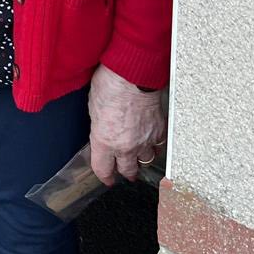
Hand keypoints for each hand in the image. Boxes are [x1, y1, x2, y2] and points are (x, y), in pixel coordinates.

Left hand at [87, 63, 166, 182]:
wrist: (134, 75)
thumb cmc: (110, 85)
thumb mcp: (93, 108)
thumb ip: (99, 127)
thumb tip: (103, 131)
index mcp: (104, 141)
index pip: (104, 169)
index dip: (105, 176)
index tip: (107, 178)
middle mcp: (126, 146)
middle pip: (127, 170)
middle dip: (125, 172)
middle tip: (125, 173)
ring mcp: (145, 140)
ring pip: (145, 160)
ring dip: (141, 160)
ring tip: (139, 158)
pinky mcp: (159, 131)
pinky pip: (159, 146)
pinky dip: (156, 146)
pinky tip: (153, 143)